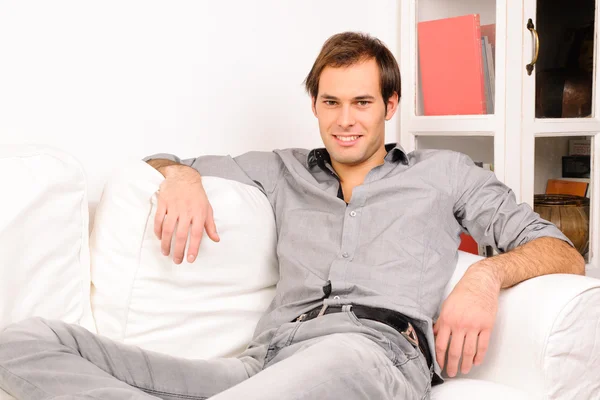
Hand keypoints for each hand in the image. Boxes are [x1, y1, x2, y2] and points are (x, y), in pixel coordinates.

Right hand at [153, 165, 219, 263]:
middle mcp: (186, 211)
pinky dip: (158, 230)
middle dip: (178, 250)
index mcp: (199, 213)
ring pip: (168, 229)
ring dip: (166, 243)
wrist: (183, 177)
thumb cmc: (197, 195)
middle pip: (181, 235)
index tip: (190, 259)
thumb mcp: (207, 209)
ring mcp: (174, 207)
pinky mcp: (163, 203)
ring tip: (166, 252)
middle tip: (177, 260)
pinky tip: (160, 238)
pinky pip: (159, 219)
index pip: (196, 234)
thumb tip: (216, 239)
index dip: (193, 248)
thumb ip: (210, 225)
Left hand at [433, 262, 500, 376]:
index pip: (441, 344)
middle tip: (451, 373)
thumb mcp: (446, 305)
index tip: (439, 365)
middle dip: (452, 365)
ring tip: (464, 370)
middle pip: (455, 351)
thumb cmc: (462, 293)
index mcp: (447, 319)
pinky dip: (479, 356)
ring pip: (469, 351)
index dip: (440, 357)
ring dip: (466, 364)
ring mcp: (474, 325)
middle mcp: (460, 324)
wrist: (480, 282)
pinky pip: (483, 345)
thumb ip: (441, 322)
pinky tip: (476, 362)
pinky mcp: (487, 326)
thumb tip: (435, 335)